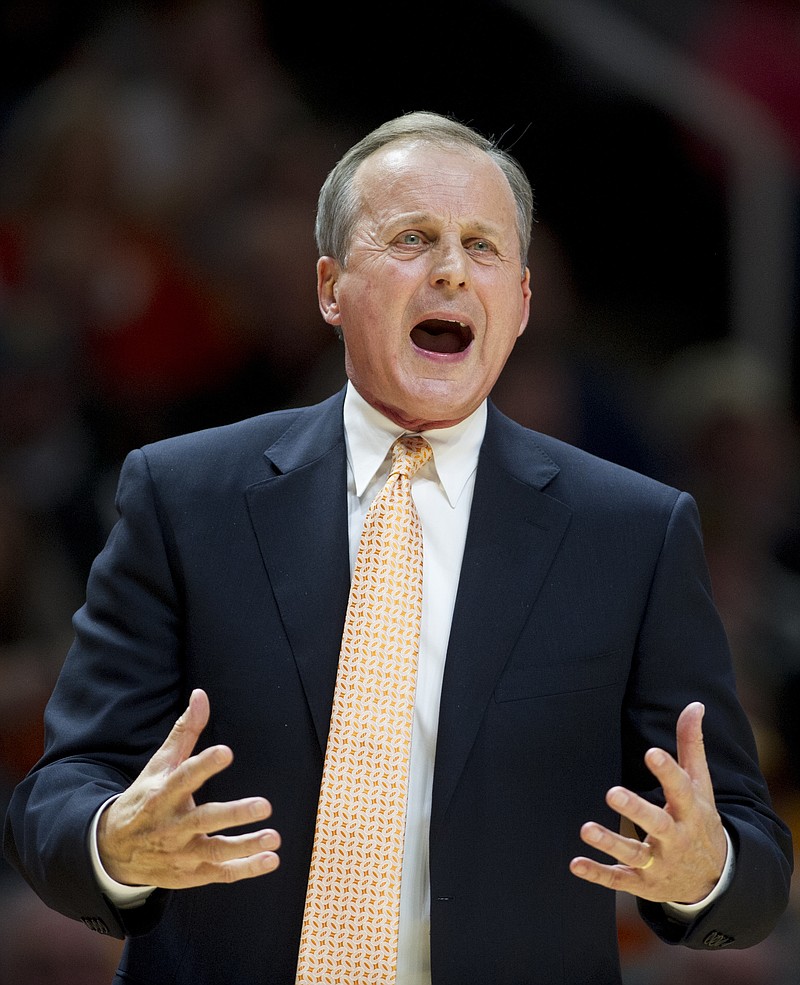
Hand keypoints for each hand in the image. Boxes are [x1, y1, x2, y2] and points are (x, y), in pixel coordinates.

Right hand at [97, 688, 280, 888]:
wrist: (113, 851)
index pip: (184, 777)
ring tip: (274, 836)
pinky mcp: (190, 873)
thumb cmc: (146, 797)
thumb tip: (201, 694)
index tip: (226, 752)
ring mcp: (181, 852)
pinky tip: (270, 859)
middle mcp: (172, 826)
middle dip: (234, 814)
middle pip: (204, 820)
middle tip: (265, 805)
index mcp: (163, 793)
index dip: (204, 765)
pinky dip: (245, 869)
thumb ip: (185, 731)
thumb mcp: (160, 764)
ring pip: (216, 851)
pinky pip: (220, 873)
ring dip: (246, 846)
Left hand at [569, 701, 727, 903]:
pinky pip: (619, 879)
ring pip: (635, 854)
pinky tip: (575, 864)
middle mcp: (676, 838)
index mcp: (690, 810)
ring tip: (586, 829)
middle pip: (657, 823)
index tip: (652, 753)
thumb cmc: (699, 818)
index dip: (668, 771)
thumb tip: (694, 704)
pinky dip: (598, 874)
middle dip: (636, 810)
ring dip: (610, 843)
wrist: (715, 878)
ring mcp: (660, 863)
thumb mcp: (700, 784)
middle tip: (611, 793)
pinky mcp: (643, 882)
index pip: (680, 788)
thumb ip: (691, 745)